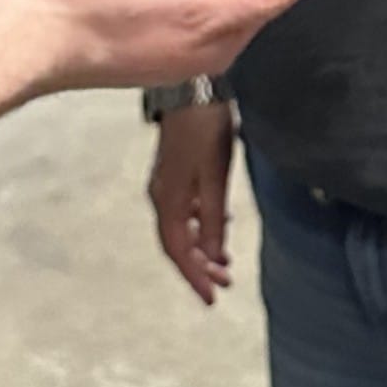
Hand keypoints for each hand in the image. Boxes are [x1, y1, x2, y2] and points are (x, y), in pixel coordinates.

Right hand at [150, 102, 237, 303]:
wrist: (192, 87)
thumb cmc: (205, 129)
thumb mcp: (215, 176)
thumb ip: (214, 217)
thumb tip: (211, 256)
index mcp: (168, 201)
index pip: (178, 251)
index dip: (194, 277)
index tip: (211, 299)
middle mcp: (161, 196)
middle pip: (178, 243)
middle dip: (200, 266)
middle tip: (225, 282)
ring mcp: (165, 183)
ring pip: (182, 226)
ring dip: (202, 246)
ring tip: (225, 262)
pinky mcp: (175, 170)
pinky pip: (186, 209)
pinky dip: (202, 224)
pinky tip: (217, 225)